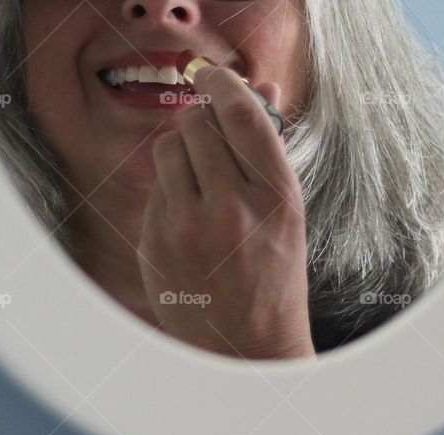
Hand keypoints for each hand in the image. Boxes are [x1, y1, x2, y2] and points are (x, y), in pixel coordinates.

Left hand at [138, 66, 314, 358]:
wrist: (247, 348)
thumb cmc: (274, 276)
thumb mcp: (289, 213)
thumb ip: (271, 149)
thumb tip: (263, 87)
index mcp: (275, 197)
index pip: (240, 115)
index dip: (223, 84)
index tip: (213, 77)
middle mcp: (230, 209)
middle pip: (196, 123)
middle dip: (199, 116)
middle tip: (207, 127)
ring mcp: (187, 229)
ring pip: (166, 148)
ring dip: (180, 147)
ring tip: (198, 173)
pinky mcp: (155, 244)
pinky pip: (155, 189)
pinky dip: (169, 190)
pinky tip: (188, 216)